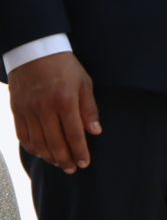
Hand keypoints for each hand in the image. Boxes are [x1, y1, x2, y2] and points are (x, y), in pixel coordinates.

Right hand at [9, 50, 99, 171]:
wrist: (34, 51)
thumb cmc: (64, 67)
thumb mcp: (84, 83)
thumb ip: (89, 109)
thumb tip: (96, 132)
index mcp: (64, 101)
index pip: (74, 134)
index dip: (80, 151)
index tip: (85, 163)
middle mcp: (44, 108)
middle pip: (54, 142)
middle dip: (65, 159)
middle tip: (72, 169)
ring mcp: (28, 110)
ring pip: (37, 142)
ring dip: (48, 156)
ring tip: (59, 163)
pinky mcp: (16, 109)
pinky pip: (22, 134)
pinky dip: (31, 147)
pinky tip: (41, 153)